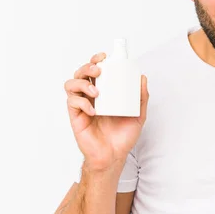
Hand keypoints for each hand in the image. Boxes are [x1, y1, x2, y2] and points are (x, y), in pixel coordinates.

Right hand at [64, 52, 148, 171]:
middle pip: (81, 73)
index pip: (96, 71)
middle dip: (88, 67)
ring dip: (82, 83)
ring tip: (96, 92)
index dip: (96, 60)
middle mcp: (90, 96)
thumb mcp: (138, 115)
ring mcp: (82, 106)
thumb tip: (142, 78)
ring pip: (71, 84)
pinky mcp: (75, 117)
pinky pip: (72, 103)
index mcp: (104, 92)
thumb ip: (141, 97)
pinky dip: (82, 103)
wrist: (114, 157)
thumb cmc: (123, 136)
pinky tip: (94, 110)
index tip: (104, 57)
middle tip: (99, 71)